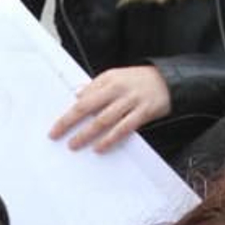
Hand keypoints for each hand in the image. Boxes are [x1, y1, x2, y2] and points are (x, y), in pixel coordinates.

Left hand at [50, 64, 170, 151]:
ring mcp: (131, 101)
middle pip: (88, 107)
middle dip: (70, 123)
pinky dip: (110, 139)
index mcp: (108, 80)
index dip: (68, 114)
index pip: (83, 98)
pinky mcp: (143, 112)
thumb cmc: (138, 80)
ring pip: (104, 120)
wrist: (169, 80)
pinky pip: (124, 128)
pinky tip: (99, 147)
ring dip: (87, 134)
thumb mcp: (116, 77)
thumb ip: (96, 87)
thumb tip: (77, 95)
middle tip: (57, 136)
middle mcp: (117, 90)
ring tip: (75, 144)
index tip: (56, 127)